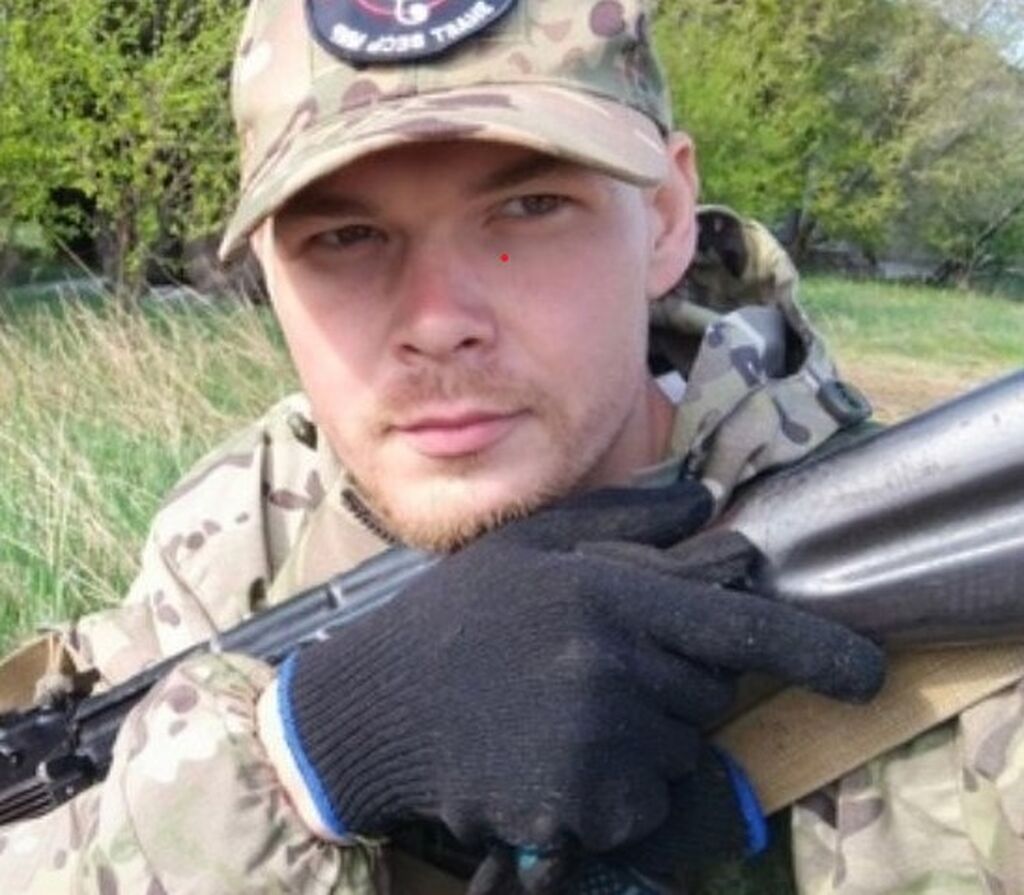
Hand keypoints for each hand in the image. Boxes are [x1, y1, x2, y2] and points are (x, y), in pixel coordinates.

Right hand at [262, 482, 882, 869]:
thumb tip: (706, 504)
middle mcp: (614, 671)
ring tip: (563, 707)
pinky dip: (615, 785)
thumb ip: (627, 518)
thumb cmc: (460, 615)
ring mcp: (599, 747)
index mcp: (610, 597)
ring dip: (645, 732)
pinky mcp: (580, 809)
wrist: (378, 705)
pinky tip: (550, 752)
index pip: (738, 627)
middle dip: (677, 675)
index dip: (815, 651)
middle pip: (709, 689)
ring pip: (678, 749)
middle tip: (596, 661)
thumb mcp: (534, 543)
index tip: (868, 674)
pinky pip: (640, 800)